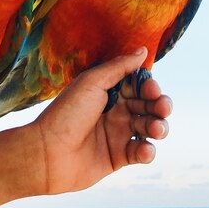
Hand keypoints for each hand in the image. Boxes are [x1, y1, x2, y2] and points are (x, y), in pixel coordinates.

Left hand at [31, 47, 171, 194]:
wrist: (47, 153)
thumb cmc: (67, 113)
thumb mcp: (93, 82)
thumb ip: (120, 66)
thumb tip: (143, 50)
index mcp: (109, 91)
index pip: (139, 85)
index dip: (150, 86)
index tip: (152, 89)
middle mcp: (117, 111)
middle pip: (149, 105)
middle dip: (160, 105)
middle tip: (162, 108)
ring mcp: (119, 134)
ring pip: (150, 127)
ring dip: (159, 126)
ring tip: (155, 129)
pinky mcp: (119, 157)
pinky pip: (142, 152)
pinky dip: (148, 151)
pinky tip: (143, 150)